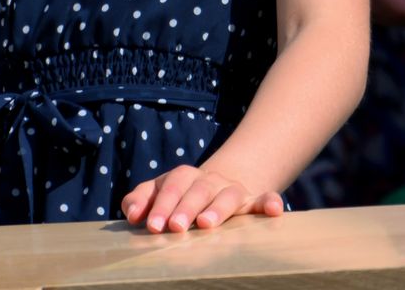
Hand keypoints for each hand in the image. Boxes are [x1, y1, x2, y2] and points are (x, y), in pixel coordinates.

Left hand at [122, 164, 283, 232]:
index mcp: (184, 177)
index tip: (150, 225)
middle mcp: (209, 180)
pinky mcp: (255, 200)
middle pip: (196, 189)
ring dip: (218, 208)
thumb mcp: (161, 193)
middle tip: (174, 227)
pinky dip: (270, 202)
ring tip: (206, 224)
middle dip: (184, 207)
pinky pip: (265, 199)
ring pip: (228, 195)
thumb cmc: (184, 194)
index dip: (160, 203)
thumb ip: (141, 199)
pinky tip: (274, 210)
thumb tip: (130, 213)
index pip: (170, 185)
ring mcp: (232, 189)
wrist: (222, 182)